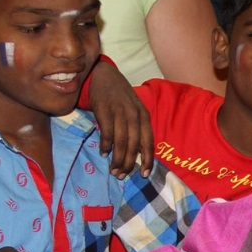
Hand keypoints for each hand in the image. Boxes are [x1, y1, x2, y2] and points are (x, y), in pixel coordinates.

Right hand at [87, 59, 153, 177]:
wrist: (104, 75)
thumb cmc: (121, 96)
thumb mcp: (135, 109)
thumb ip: (137, 128)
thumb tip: (138, 152)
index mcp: (144, 116)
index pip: (149, 142)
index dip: (147, 160)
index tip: (144, 174)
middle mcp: (134, 116)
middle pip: (134, 146)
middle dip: (129, 164)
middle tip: (121, 176)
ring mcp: (119, 113)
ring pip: (121, 142)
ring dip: (117, 159)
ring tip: (113, 170)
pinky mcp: (104, 111)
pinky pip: (106, 133)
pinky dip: (105, 145)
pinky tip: (103, 153)